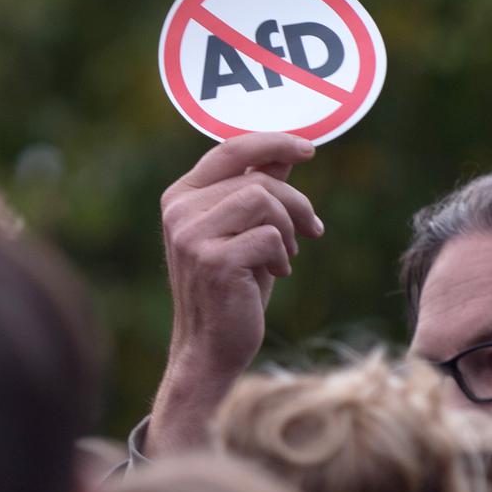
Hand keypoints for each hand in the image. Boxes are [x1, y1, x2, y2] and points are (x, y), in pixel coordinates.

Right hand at [144, 132, 322, 455]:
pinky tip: (277, 274)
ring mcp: (191, 235)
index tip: (309, 149)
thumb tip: (286, 151)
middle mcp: (179, 211)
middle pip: (258, 178)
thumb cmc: (232, 290)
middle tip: (312, 230)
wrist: (211, 349)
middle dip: (296, 203)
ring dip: (289, 228)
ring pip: (264, 200)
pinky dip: (283, 255)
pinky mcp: (213, 259)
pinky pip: (269, 236)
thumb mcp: (247, 232)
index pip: (230, 149)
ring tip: (288, 255)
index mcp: (180, 197)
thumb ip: (258, 189)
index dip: (273, 142)